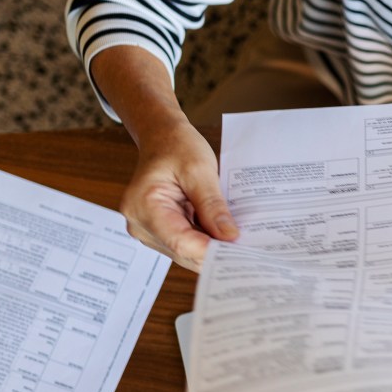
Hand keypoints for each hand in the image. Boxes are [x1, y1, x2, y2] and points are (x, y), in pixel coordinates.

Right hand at [90, 46, 238, 271]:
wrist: (162, 136)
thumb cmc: (176, 145)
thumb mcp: (199, 170)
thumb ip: (212, 206)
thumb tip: (229, 237)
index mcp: (143, 205)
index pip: (180, 241)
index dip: (211, 252)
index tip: (240, 254)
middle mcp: (140, 224)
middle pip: (183, 251)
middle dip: (215, 254)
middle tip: (250, 255)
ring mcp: (148, 229)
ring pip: (185, 252)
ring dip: (212, 250)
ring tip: (242, 247)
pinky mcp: (159, 230)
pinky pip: (185, 243)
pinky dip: (206, 242)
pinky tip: (226, 239)